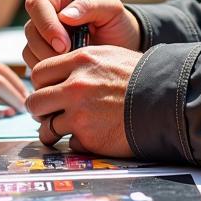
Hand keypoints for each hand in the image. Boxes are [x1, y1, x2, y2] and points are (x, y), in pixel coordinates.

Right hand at [23, 0, 139, 70]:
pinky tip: (67, 71)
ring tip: (73, 64)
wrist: (123, 49)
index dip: (47, 25)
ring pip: (29, 49)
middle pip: (30, 29)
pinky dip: (49, 72)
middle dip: (48, 48)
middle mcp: (47, 15)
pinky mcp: (44, 56)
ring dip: (48, 62)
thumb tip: (65, 15)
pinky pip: (34, 65)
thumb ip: (90, 5)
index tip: (63, 43)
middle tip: (70, 57)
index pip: (37, 3)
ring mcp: (43, 37)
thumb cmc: (118, 25)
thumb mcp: (111, 10)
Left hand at [26, 45, 140, 156]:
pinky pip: (69, 143)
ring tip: (67, 129)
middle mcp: (75, 86)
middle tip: (50, 113)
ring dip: (54, 130)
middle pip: (35, 101)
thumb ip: (81, 63)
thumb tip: (60, 74)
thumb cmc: (141, 77)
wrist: (166, 100)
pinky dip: (77, 143)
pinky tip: (91, 136)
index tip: (49, 91)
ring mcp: (79, 114)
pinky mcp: (88, 138)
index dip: (41, 84)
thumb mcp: (109, 56)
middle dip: (40, 110)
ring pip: (46, 127)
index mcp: (80, 60)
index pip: (39, 73)